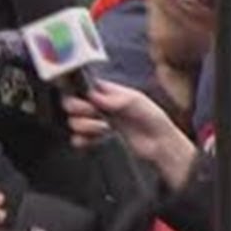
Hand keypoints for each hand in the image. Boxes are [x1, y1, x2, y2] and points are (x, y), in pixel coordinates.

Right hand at [62, 79, 197, 189]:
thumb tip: (92, 96)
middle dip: (80, 110)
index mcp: (106, 92)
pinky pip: (77, 139)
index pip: (82, 86)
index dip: (79, 93)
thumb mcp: (135, 101)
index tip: (87, 100)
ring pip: (74, 122)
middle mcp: (98, 106)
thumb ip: (113, 98)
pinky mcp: (95, 140)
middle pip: (72, 103)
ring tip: (105, 129)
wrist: (159, 144)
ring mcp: (96, 122)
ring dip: (86, 126)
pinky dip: (82, 140)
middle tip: (94, 114)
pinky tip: (95, 140)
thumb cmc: (152, 119)